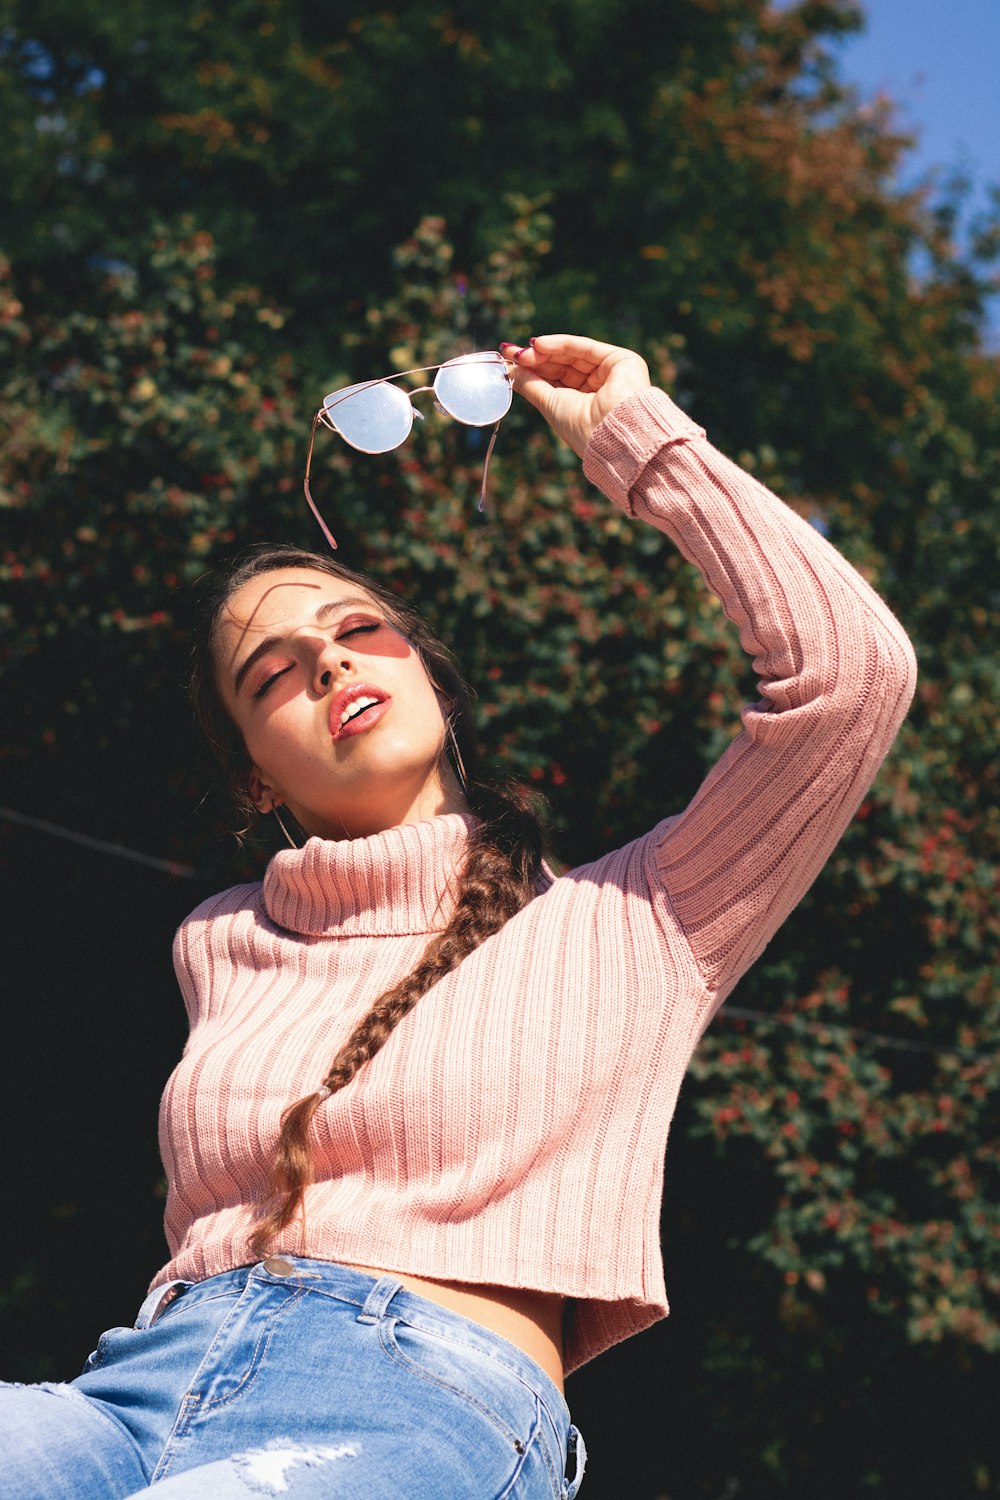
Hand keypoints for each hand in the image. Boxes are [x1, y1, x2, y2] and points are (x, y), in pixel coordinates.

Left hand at [501, 334, 650, 457]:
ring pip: (572, 355)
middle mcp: (600, 389)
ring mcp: (612, 374)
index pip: (556, 381)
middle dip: (535, 359)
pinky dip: (561, 344)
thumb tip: (509, 370)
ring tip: (521, 352)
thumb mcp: (550, 404)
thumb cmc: (583, 428)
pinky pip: (585, 347)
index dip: (533, 370)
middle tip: (510, 353)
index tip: (508, 360)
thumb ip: (530, 384)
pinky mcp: (622, 360)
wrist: (613, 433)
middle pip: (563, 366)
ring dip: (544, 352)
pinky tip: (538, 344)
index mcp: (585, 405)